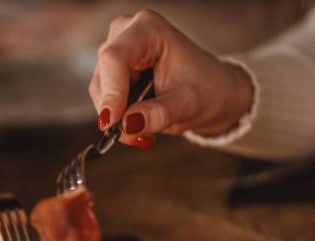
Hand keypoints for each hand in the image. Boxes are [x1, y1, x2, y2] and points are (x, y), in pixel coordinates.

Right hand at [89, 10, 252, 148]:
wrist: (214, 93)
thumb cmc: (207, 90)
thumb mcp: (187, 105)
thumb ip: (158, 114)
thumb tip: (127, 125)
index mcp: (148, 30)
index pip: (115, 59)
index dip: (111, 93)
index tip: (113, 124)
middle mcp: (127, 34)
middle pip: (104, 76)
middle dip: (116, 112)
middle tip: (137, 137)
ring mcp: (119, 51)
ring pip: (101, 91)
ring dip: (118, 118)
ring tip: (147, 132)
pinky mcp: (115, 70)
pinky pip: (105, 98)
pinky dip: (120, 117)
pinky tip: (141, 124)